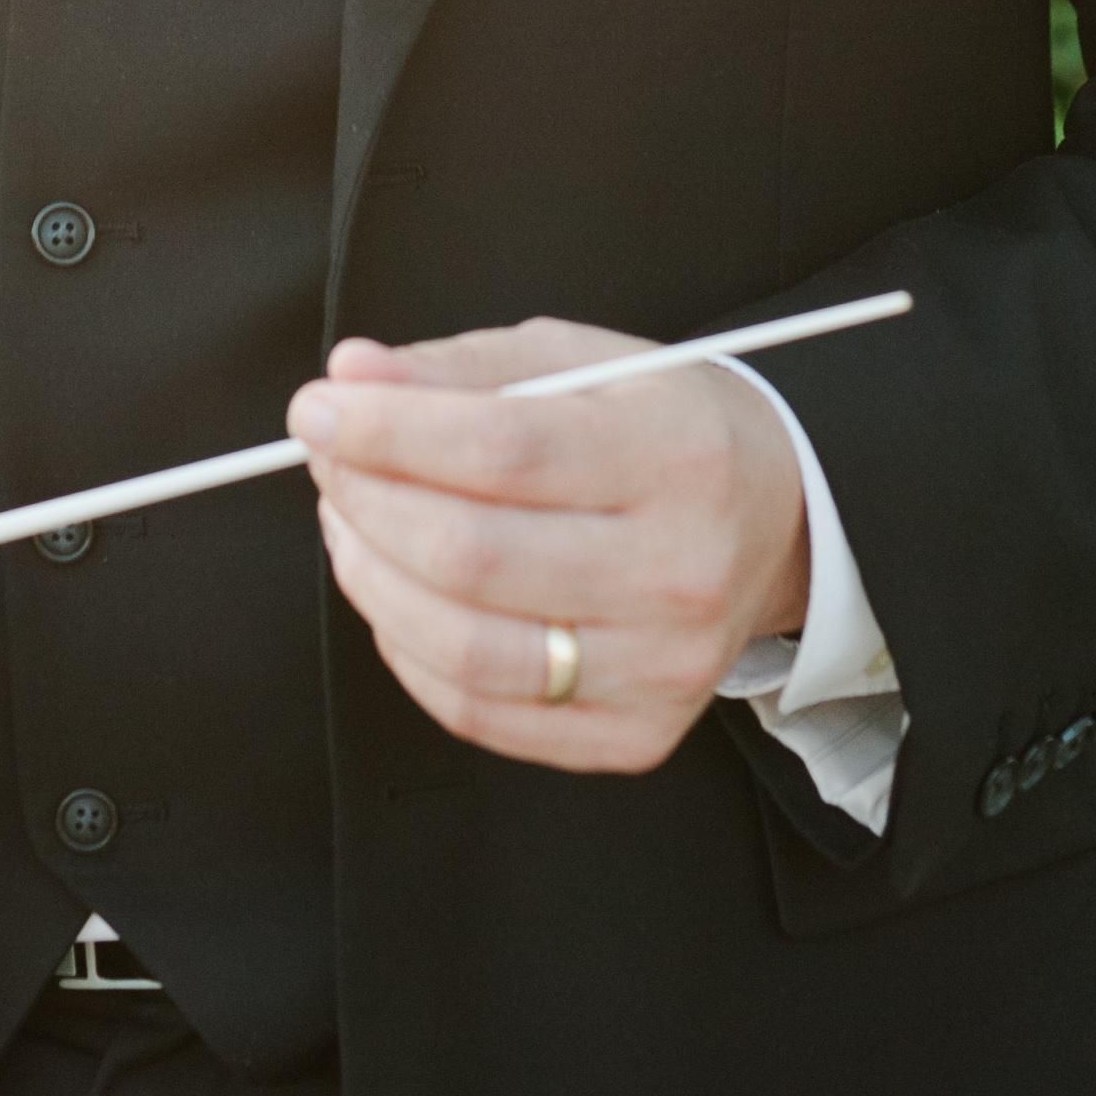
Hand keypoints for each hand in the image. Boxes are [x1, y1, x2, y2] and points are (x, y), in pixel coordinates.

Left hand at [290, 319, 808, 774]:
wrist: (778, 520)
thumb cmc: (662, 426)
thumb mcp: (578, 360)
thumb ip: (462, 368)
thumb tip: (351, 376)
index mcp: (676, 455)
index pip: (504, 449)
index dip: (389, 431)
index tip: (318, 407)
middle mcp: (679, 571)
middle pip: (473, 557)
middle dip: (366, 501)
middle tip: (327, 460)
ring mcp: (662, 669)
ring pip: (468, 650)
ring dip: (373, 581)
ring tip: (349, 523)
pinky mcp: (636, 735)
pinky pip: (484, 715)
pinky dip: (410, 652)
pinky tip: (395, 592)